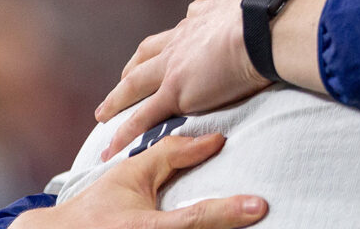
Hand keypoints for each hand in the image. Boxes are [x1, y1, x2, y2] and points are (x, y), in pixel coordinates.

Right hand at [10, 134, 266, 228]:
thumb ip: (172, 155)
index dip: (227, 213)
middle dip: (230, 228)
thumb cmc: (99, 205)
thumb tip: (216, 140)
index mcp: (144, 227)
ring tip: (248, 220)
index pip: (194, 221)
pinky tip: (226, 225)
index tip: (259, 205)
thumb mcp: (131, 173)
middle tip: (260, 213)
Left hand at [96, 0, 270, 159]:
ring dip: (118, 98)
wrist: (266, 24)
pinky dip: (125, 133)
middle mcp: (184, 36)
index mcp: (208, 13)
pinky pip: (144, 117)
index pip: (187, 24)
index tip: (178, 39)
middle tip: (125, 77)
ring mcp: (176, 65)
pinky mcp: (176, 92)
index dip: (179, 36)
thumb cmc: (280, 7)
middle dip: (135, 65)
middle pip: (149, 52)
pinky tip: (111, 148)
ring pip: (136, 83)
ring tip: (104, 112)